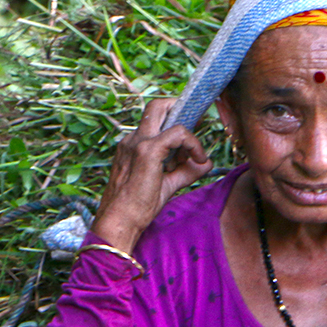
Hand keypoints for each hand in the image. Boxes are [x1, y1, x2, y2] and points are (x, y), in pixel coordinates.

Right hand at [90, 99, 211, 252]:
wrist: (120, 221)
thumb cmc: (137, 207)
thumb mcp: (167, 184)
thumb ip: (186, 171)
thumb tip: (206, 163)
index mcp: (134, 144)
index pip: (156, 120)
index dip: (177, 125)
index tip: (190, 146)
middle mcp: (134, 138)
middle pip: (158, 105)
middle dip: (181, 109)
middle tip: (195, 131)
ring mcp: (139, 141)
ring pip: (168, 113)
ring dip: (188, 132)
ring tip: (193, 158)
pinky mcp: (148, 150)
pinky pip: (179, 133)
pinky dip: (193, 143)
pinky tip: (198, 160)